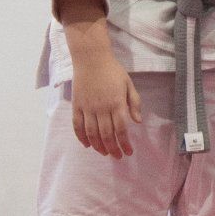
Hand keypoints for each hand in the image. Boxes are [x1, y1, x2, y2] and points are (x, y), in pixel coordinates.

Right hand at [70, 36, 142, 156]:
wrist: (91, 58)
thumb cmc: (112, 71)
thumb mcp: (128, 84)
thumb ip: (134, 103)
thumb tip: (137, 122)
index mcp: (116, 103)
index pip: (121, 129)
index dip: (125, 143)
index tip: (128, 152)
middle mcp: (101, 107)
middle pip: (106, 134)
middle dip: (113, 149)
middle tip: (117, 157)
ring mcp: (87, 107)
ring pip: (91, 133)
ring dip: (98, 146)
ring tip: (104, 153)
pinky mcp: (77, 105)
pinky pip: (77, 125)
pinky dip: (81, 137)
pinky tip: (87, 145)